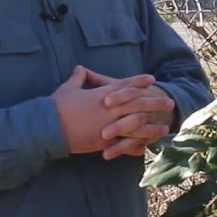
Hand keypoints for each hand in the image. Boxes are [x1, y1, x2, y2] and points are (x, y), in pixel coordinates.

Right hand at [51, 66, 173, 156]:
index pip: (125, 86)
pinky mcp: (103, 143)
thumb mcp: (68, 88)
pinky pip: (123, 145)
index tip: (151, 79)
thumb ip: (78, 78)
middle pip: (137, 105)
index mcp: (102, 95)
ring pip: (135, 127)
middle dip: (154, 103)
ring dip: (151, 128)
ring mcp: (108, 127)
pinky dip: (134, 147)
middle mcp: (109, 110)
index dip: (139, 82)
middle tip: (169, 103)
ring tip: (164, 128)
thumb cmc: (56, 106)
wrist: (48, 128)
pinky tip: (145, 148)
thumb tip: (80, 68)